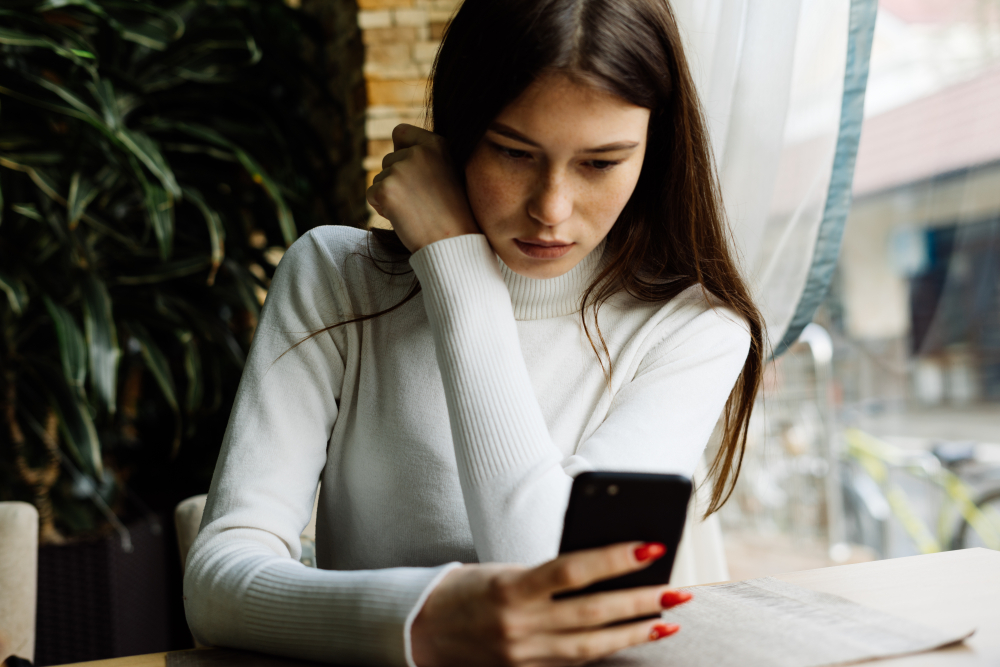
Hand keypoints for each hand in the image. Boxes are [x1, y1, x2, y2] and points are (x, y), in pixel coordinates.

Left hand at [366, 124, 479, 252]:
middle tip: (419, 202)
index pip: (401, 132)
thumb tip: (395, 150)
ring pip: (379, 179)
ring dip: (390, 195)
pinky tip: (404, 219)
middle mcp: (417, 152)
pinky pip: (371, 196)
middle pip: (389, 160)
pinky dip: (382, 209)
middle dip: (396, 180)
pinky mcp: (386, 189)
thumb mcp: (449, 174)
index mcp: (436, 145)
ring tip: (415, 211)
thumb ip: (427, 159)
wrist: (454, 242)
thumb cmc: (454, 214)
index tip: (411, 172)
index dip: (401, 150)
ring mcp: (400, 169)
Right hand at [410, 542, 692, 666]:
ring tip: (668, 619)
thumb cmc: (468, 589)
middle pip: (593, 613)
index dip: (615, 559)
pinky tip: (634, 637)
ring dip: (635, 632)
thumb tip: (605, 566)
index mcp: (511, 589)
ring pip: (593, 646)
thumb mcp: (505, 571)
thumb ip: (549, 575)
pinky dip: (609, 649)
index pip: (573, 571)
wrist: (424, 630)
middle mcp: (520, 626)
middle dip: (640, 601)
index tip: (651, 548)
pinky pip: (577, 662)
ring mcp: (525, 655)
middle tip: (677, 590)